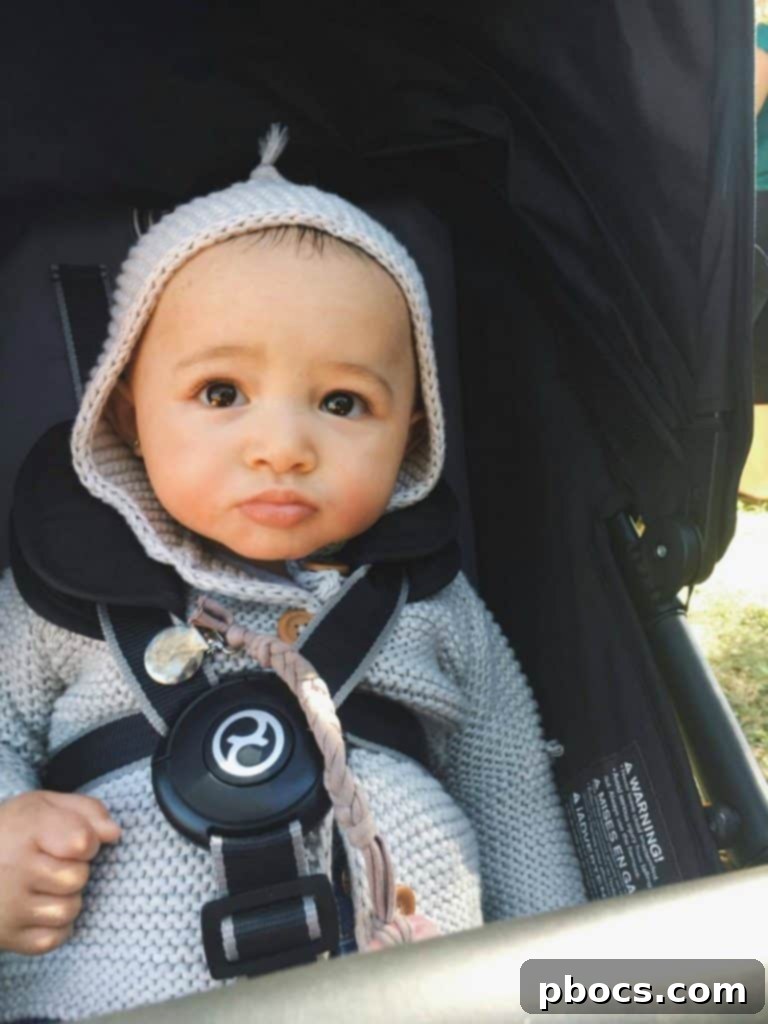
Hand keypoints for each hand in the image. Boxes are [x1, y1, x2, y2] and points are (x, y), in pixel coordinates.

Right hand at [0, 790, 120, 954]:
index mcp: (25, 829)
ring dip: (66, 898)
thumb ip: (87, 811)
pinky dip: (54, 926)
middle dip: (75, 870)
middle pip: (77, 878)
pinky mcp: (6, 936)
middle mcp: (13, 870)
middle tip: (53, 863)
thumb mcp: (45, 805)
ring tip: (45, 886)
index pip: (81, 842)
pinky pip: (53, 939)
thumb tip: (114, 833)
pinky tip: (39, 907)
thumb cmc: (11, 831)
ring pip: (68, 910)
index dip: (88, 841)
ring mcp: (8, 907)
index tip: (75, 841)